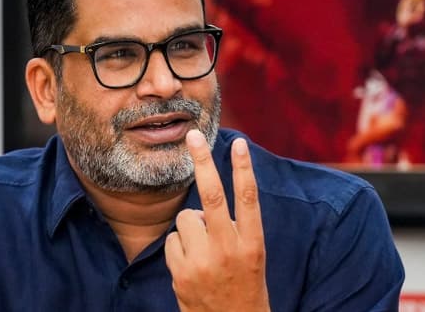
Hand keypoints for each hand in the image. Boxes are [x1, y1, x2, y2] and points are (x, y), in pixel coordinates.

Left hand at [165, 130, 269, 311]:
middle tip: (191, 136)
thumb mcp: (252, 257)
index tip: (239, 144)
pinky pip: (171, 241)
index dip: (243, 169)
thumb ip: (234, 229)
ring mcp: (203, 262)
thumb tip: (204, 204)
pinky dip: (178, 247)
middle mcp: (229, 250)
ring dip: (190, 227)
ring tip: (202, 251)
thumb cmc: (245, 288)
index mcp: (253, 244)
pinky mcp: (181, 274)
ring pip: (185, 219)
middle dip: (201, 162)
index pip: (249, 199)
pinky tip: (190, 265)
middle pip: (212, 196)